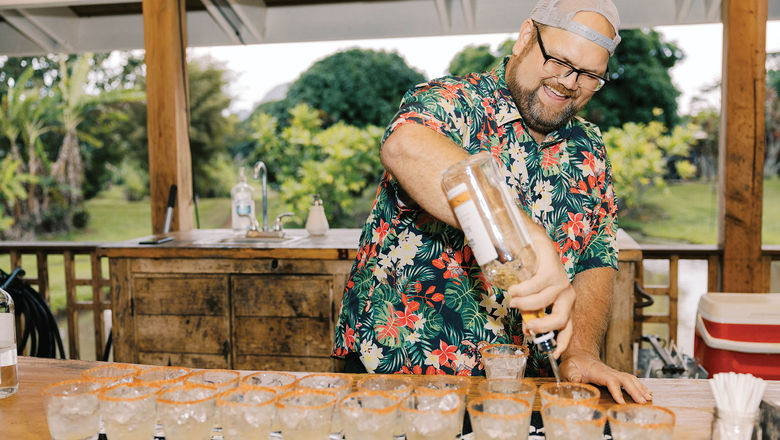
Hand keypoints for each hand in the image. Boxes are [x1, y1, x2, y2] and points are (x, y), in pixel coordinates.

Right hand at [507, 224, 575, 355]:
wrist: (534, 243)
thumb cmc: (533, 273)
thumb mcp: (533, 298)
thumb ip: (533, 313)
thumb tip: (528, 329)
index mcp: (565, 305)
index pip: (568, 329)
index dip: (562, 344)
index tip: (552, 355)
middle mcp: (568, 295)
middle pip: (560, 319)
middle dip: (542, 327)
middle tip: (526, 328)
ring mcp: (562, 282)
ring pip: (543, 303)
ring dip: (524, 305)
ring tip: (512, 300)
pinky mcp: (552, 270)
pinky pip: (535, 286)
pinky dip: (521, 291)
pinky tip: (514, 289)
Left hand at [560, 349, 652, 403]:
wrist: (579, 356)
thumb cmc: (574, 363)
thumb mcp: (567, 368)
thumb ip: (571, 373)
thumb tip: (576, 379)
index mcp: (598, 371)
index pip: (610, 380)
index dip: (617, 391)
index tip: (621, 401)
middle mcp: (609, 371)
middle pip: (626, 379)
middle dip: (635, 391)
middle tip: (642, 402)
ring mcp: (614, 373)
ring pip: (631, 379)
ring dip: (641, 388)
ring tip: (649, 398)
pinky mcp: (616, 376)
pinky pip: (631, 380)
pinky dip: (640, 386)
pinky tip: (647, 393)